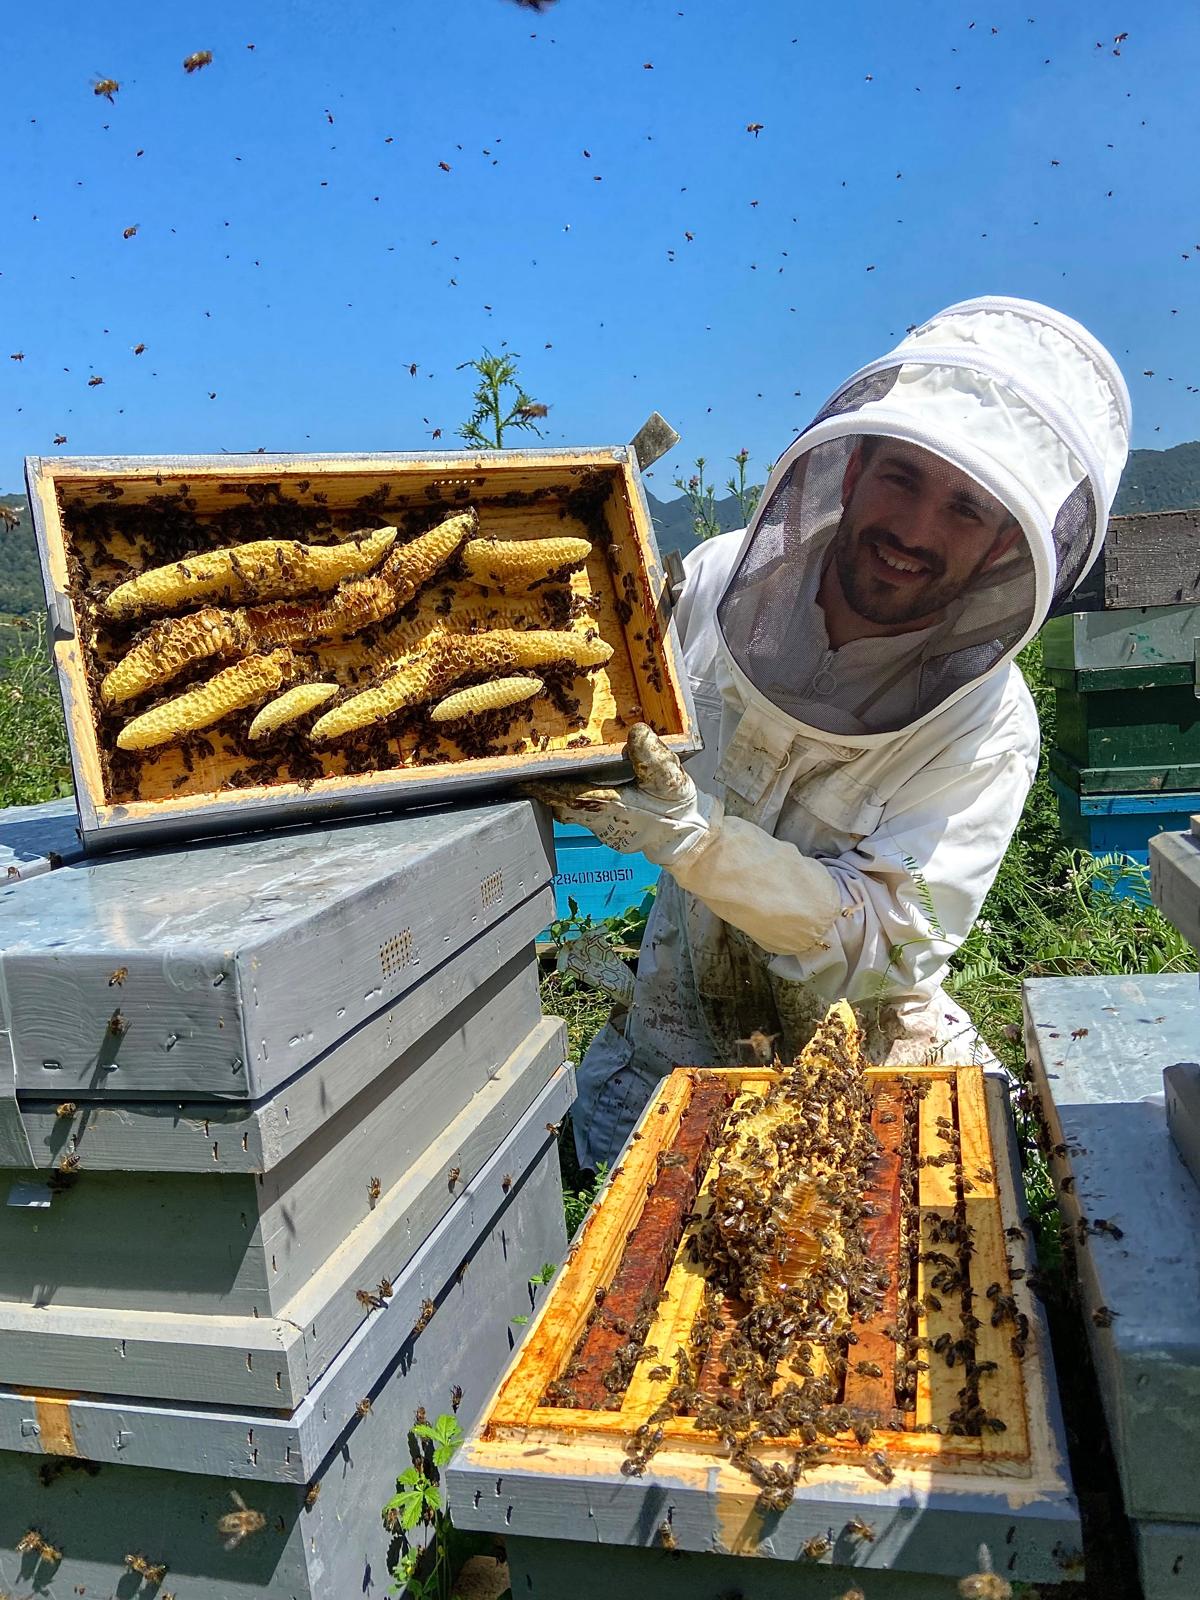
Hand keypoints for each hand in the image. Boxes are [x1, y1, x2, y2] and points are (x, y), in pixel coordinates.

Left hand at [523, 724, 717, 869]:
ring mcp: (603, 830)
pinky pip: (584, 818)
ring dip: (558, 799)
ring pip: (571, 814)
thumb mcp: (669, 777)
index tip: (522, 781)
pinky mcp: (610, 833)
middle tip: (525, 779)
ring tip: (544, 781)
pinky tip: (576, 792)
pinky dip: (575, 805)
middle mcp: (600, 821)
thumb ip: (652, 755)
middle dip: (544, 794)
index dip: (544, 788)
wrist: (686, 837)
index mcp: (611, 805)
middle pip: (562, 807)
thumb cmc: (675, 806)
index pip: (568, 796)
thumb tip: (636, 730)